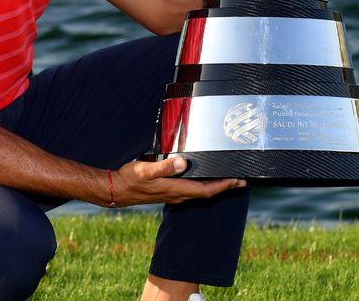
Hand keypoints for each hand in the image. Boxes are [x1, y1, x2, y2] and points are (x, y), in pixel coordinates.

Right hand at [108, 157, 244, 207]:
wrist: (116, 190)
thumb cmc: (130, 180)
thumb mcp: (145, 170)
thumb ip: (164, 167)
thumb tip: (183, 163)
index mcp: (175, 189)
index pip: (206, 190)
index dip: (223, 186)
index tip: (238, 181)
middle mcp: (177, 194)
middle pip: (207, 192)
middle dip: (225, 186)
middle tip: (241, 180)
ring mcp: (173, 193)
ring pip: (200, 191)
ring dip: (215, 186)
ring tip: (228, 178)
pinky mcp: (168, 190)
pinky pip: (192, 189)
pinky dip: (203, 184)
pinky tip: (203, 177)